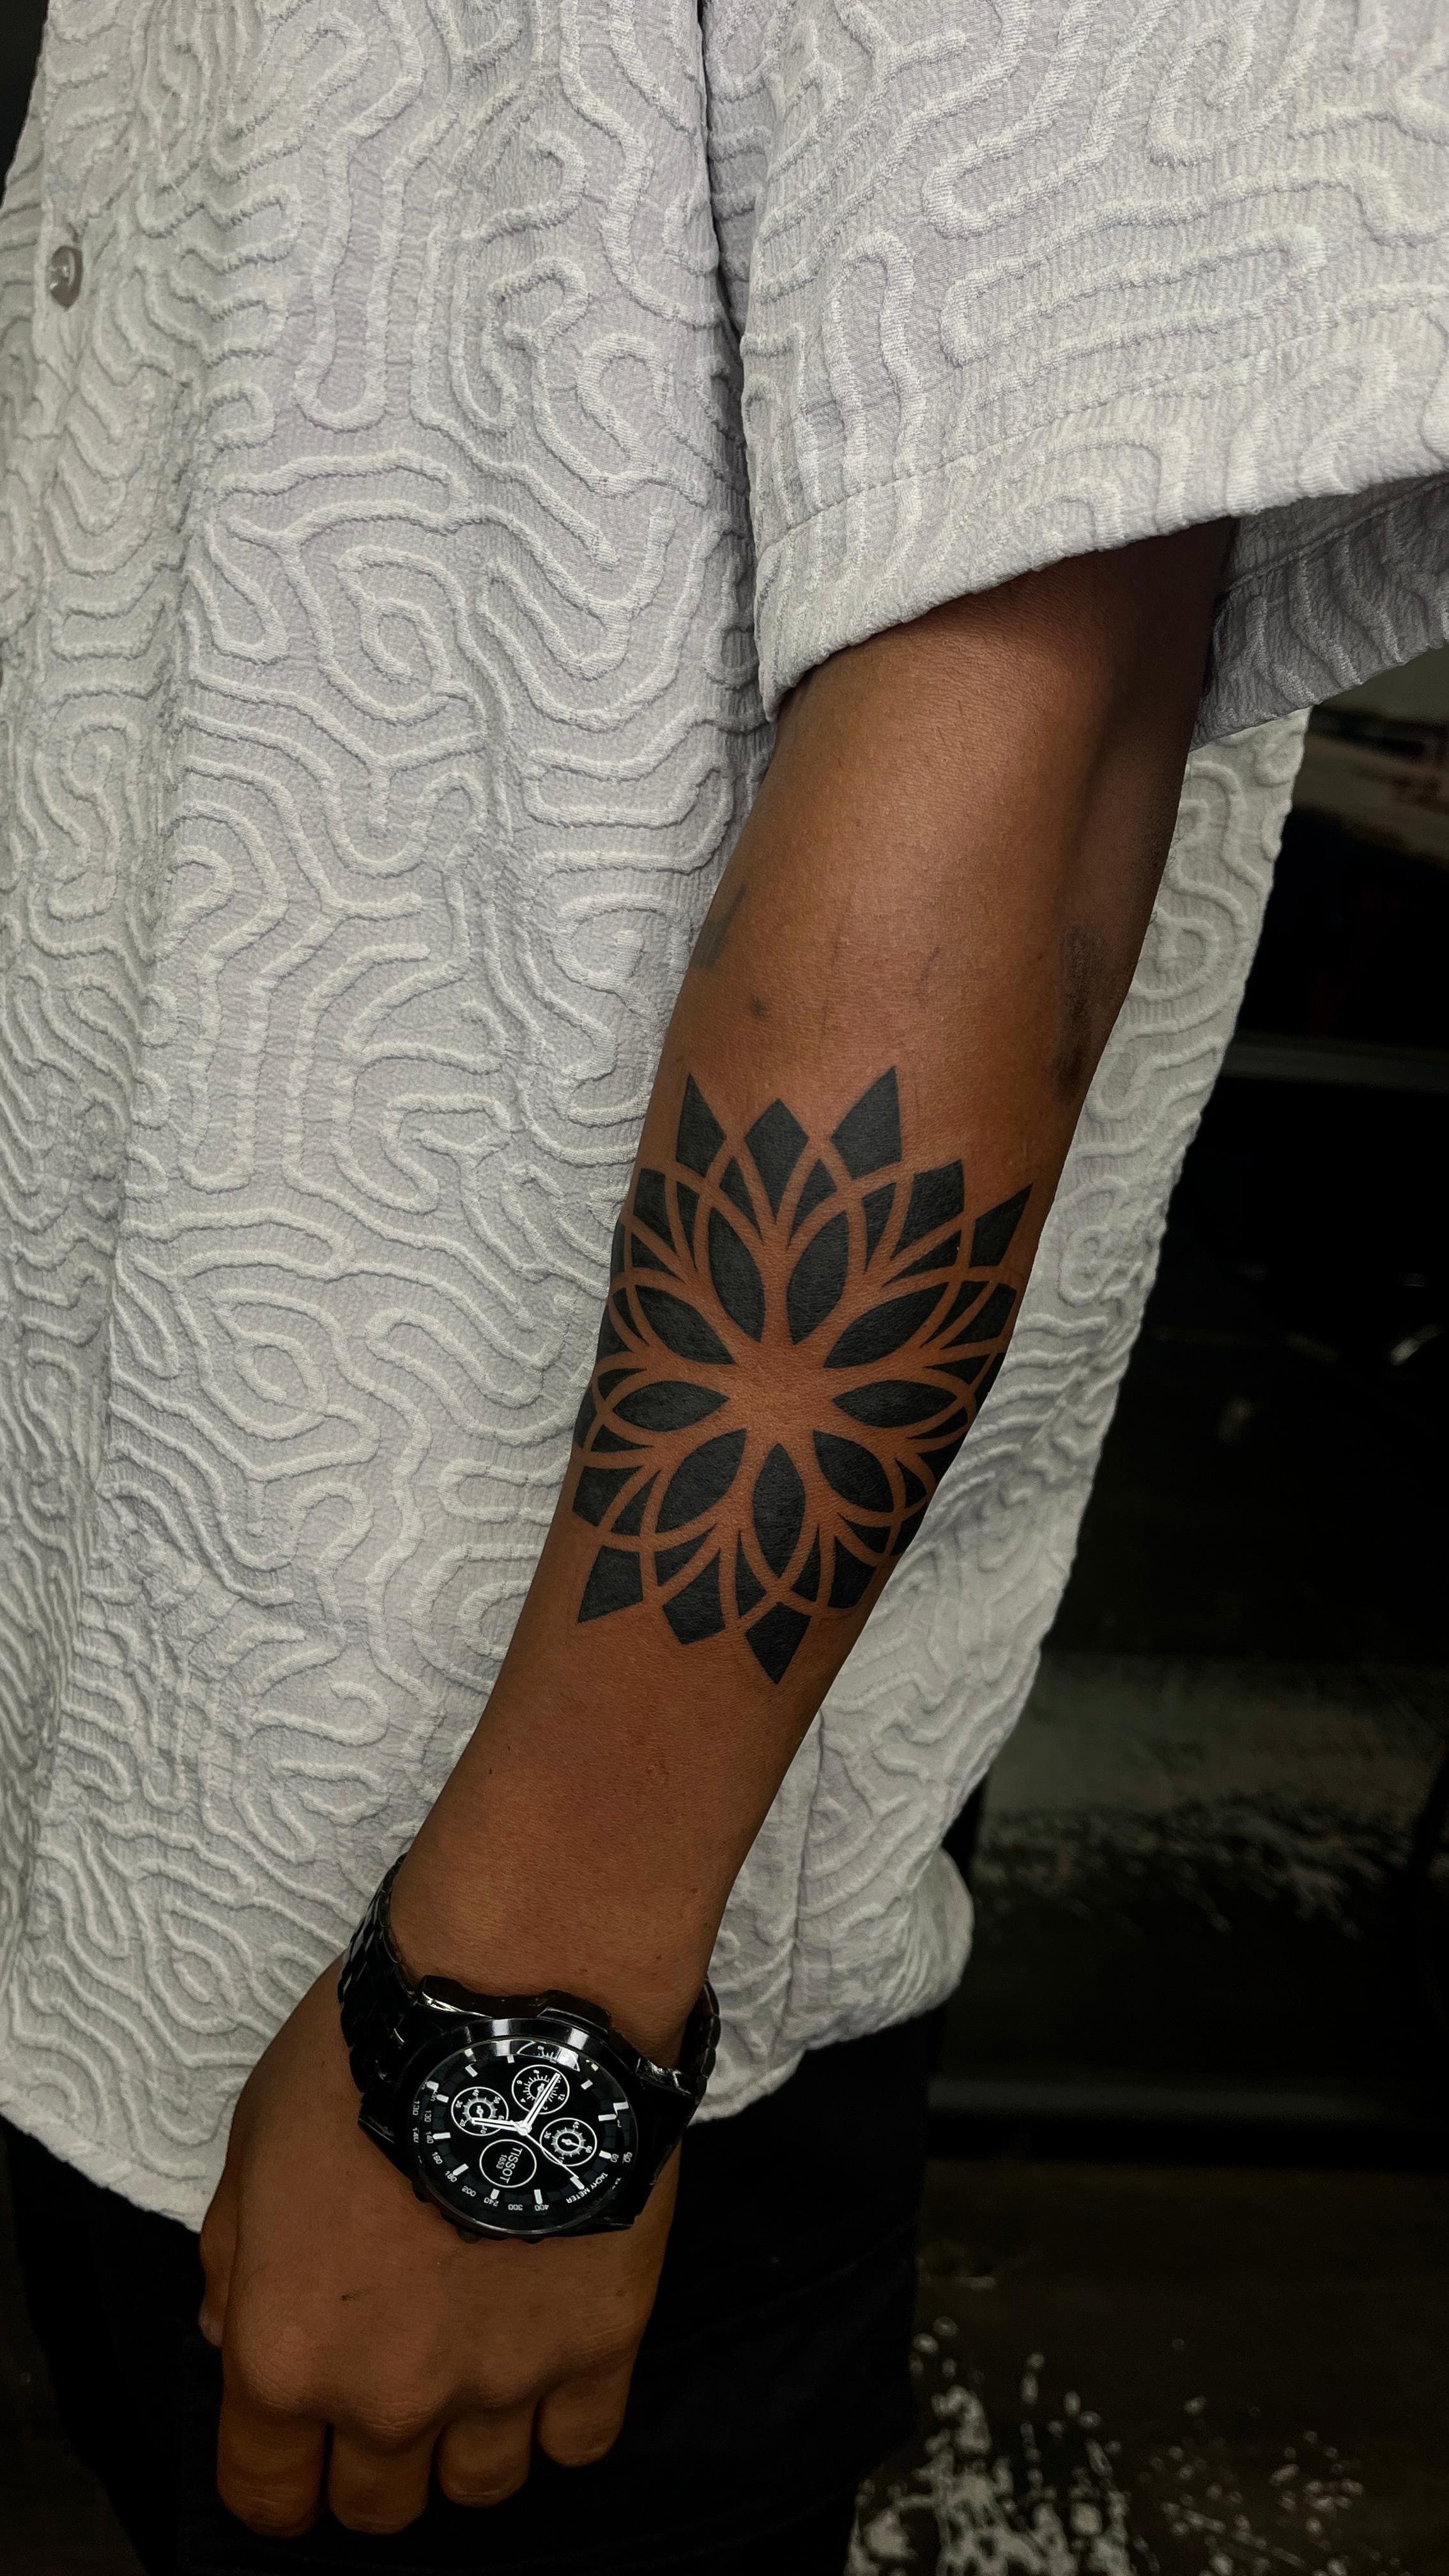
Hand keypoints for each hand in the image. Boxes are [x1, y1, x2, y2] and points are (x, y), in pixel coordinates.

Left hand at [199, 1965, 675, 2537]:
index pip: (266, 2494)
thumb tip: (229, 2334)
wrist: (507, 2008)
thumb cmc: (367, 2057)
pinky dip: (558, 2415)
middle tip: (392, 2385)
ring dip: (467, 2444)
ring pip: (480, 2489)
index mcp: (287, 2354)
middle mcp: (390, 2395)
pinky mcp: (597, 2345)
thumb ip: (233, 2257)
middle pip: (378, 2507)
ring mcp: (500, 2381)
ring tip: (475, 2365)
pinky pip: (578, 2443)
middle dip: (373, 2461)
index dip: (277, 2478)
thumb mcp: (254, 2141)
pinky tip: (546, 2353)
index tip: (296, 2451)